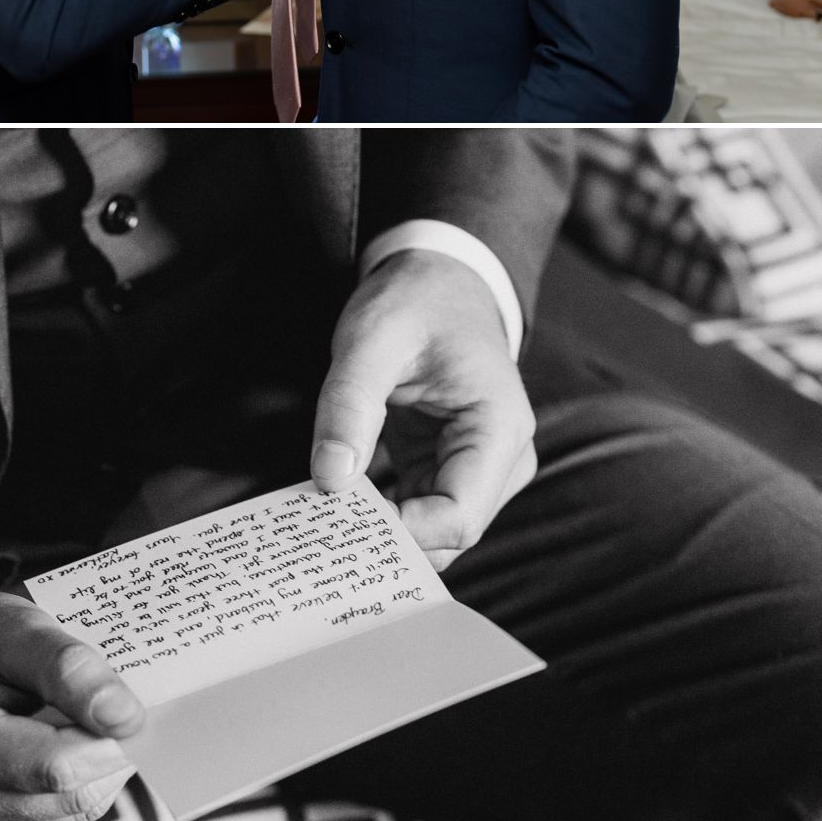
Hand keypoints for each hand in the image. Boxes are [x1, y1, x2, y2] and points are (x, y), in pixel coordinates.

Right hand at [0, 576, 143, 820]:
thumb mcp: (9, 625)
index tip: (130, 701)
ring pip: (73, 812)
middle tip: (112, 702)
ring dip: (95, 766)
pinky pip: (58, 818)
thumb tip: (126, 718)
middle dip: (107, 750)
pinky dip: (75, 781)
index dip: (108, 737)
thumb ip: (67, 668)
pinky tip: (57, 740)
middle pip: (70, 796)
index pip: (55, 768)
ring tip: (74, 714)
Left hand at [310, 252, 536, 563]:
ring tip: (324, 513)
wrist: (440, 282)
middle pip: (448, 536)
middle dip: (387, 538)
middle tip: (319, 524)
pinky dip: (379, 516)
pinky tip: (339, 502)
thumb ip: (349, 407)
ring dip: (380, 531)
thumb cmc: (416, 301)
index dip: (401, 533)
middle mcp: (502, 460)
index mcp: (499, 428)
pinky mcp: (450, 471)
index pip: (459, 518)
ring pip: (433, 534)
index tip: (338, 519)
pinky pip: (419, 514)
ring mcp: (480, 470)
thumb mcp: (371, 340)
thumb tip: (329, 478)